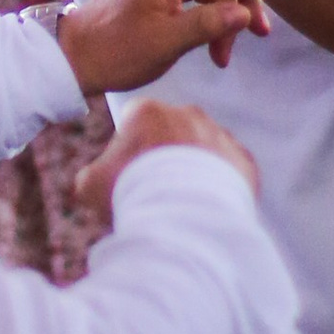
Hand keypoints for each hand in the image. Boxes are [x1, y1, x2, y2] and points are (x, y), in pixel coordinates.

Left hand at [58, 0, 281, 91]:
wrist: (72, 59)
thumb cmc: (114, 50)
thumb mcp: (167, 42)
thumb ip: (210, 23)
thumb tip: (245, 13)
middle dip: (242, 1)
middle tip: (259, 35)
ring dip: (225, 17)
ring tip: (226, 56)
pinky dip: (208, 17)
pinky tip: (223, 33)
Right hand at [73, 98, 260, 228]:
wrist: (184, 221)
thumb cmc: (132, 198)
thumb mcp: (90, 185)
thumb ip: (93, 173)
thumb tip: (96, 178)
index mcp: (148, 112)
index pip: (133, 121)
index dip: (127, 150)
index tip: (127, 176)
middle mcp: (187, 114)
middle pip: (171, 133)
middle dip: (163, 158)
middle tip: (155, 193)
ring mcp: (219, 135)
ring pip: (202, 150)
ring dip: (193, 170)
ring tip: (182, 205)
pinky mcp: (243, 161)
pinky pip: (229, 171)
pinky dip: (219, 187)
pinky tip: (205, 208)